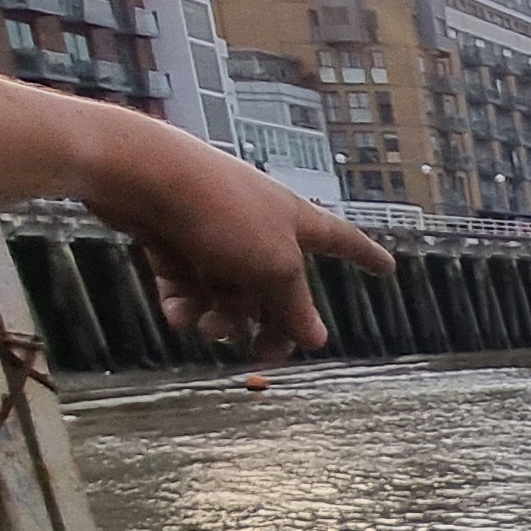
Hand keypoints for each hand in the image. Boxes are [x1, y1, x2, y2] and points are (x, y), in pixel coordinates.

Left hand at [76, 113, 392, 361]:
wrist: (143, 175)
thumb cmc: (221, 211)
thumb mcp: (272, 265)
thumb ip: (294, 305)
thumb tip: (317, 339)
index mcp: (294, 220)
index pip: (342, 240)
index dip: (365, 256)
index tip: (387, 268)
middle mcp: (258, 225)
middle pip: (277, 286)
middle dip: (271, 323)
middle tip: (265, 356)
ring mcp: (215, 233)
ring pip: (228, 292)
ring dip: (222, 319)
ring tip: (208, 330)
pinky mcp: (173, 239)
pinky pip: (188, 286)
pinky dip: (185, 305)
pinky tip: (179, 318)